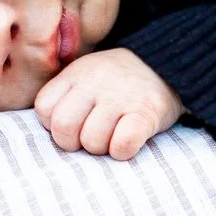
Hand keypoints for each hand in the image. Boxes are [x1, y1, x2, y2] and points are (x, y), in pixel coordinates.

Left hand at [32, 48, 183, 159]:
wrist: (170, 64)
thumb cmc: (121, 81)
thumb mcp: (88, 74)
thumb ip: (66, 94)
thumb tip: (49, 127)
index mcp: (76, 73)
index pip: (44, 108)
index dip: (54, 123)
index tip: (75, 122)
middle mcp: (95, 82)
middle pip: (63, 127)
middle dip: (74, 142)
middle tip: (91, 137)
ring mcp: (121, 97)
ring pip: (92, 141)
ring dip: (102, 148)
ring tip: (114, 136)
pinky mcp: (146, 113)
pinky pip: (122, 145)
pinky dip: (124, 151)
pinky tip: (131, 141)